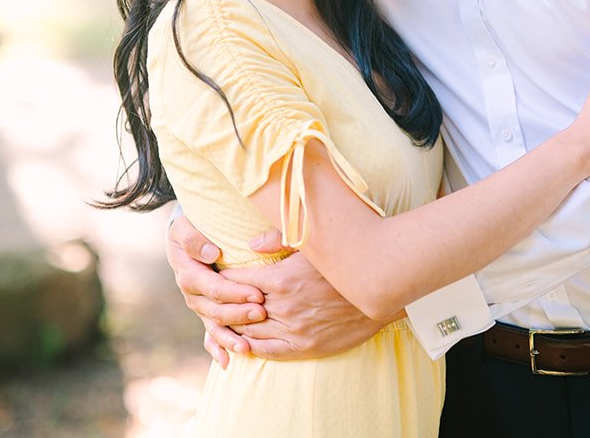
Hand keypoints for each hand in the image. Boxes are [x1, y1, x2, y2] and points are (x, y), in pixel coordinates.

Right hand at [166, 212, 266, 366]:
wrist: (186, 232)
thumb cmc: (193, 224)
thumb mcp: (187, 224)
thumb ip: (196, 237)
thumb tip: (211, 253)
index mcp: (187, 270)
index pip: (211, 286)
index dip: (234, 293)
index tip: (257, 294)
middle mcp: (190, 291)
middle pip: (214, 309)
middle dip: (238, 314)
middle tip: (262, 314)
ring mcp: (197, 304)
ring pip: (212, 325)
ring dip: (229, 337)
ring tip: (247, 348)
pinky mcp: (204, 312)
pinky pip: (208, 334)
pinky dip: (216, 349)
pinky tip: (228, 363)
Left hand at [227, 238, 387, 359]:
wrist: (377, 290)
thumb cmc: (343, 261)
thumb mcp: (312, 243)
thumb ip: (278, 238)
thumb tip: (250, 244)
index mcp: (281, 279)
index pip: (237, 281)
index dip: (222, 278)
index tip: (215, 274)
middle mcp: (283, 307)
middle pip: (238, 308)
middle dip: (222, 303)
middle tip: (211, 299)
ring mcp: (294, 329)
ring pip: (249, 331)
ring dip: (233, 326)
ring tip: (222, 320)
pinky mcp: (305, 346)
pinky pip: (268, 351)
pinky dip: (250, 347)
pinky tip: (242, 342)